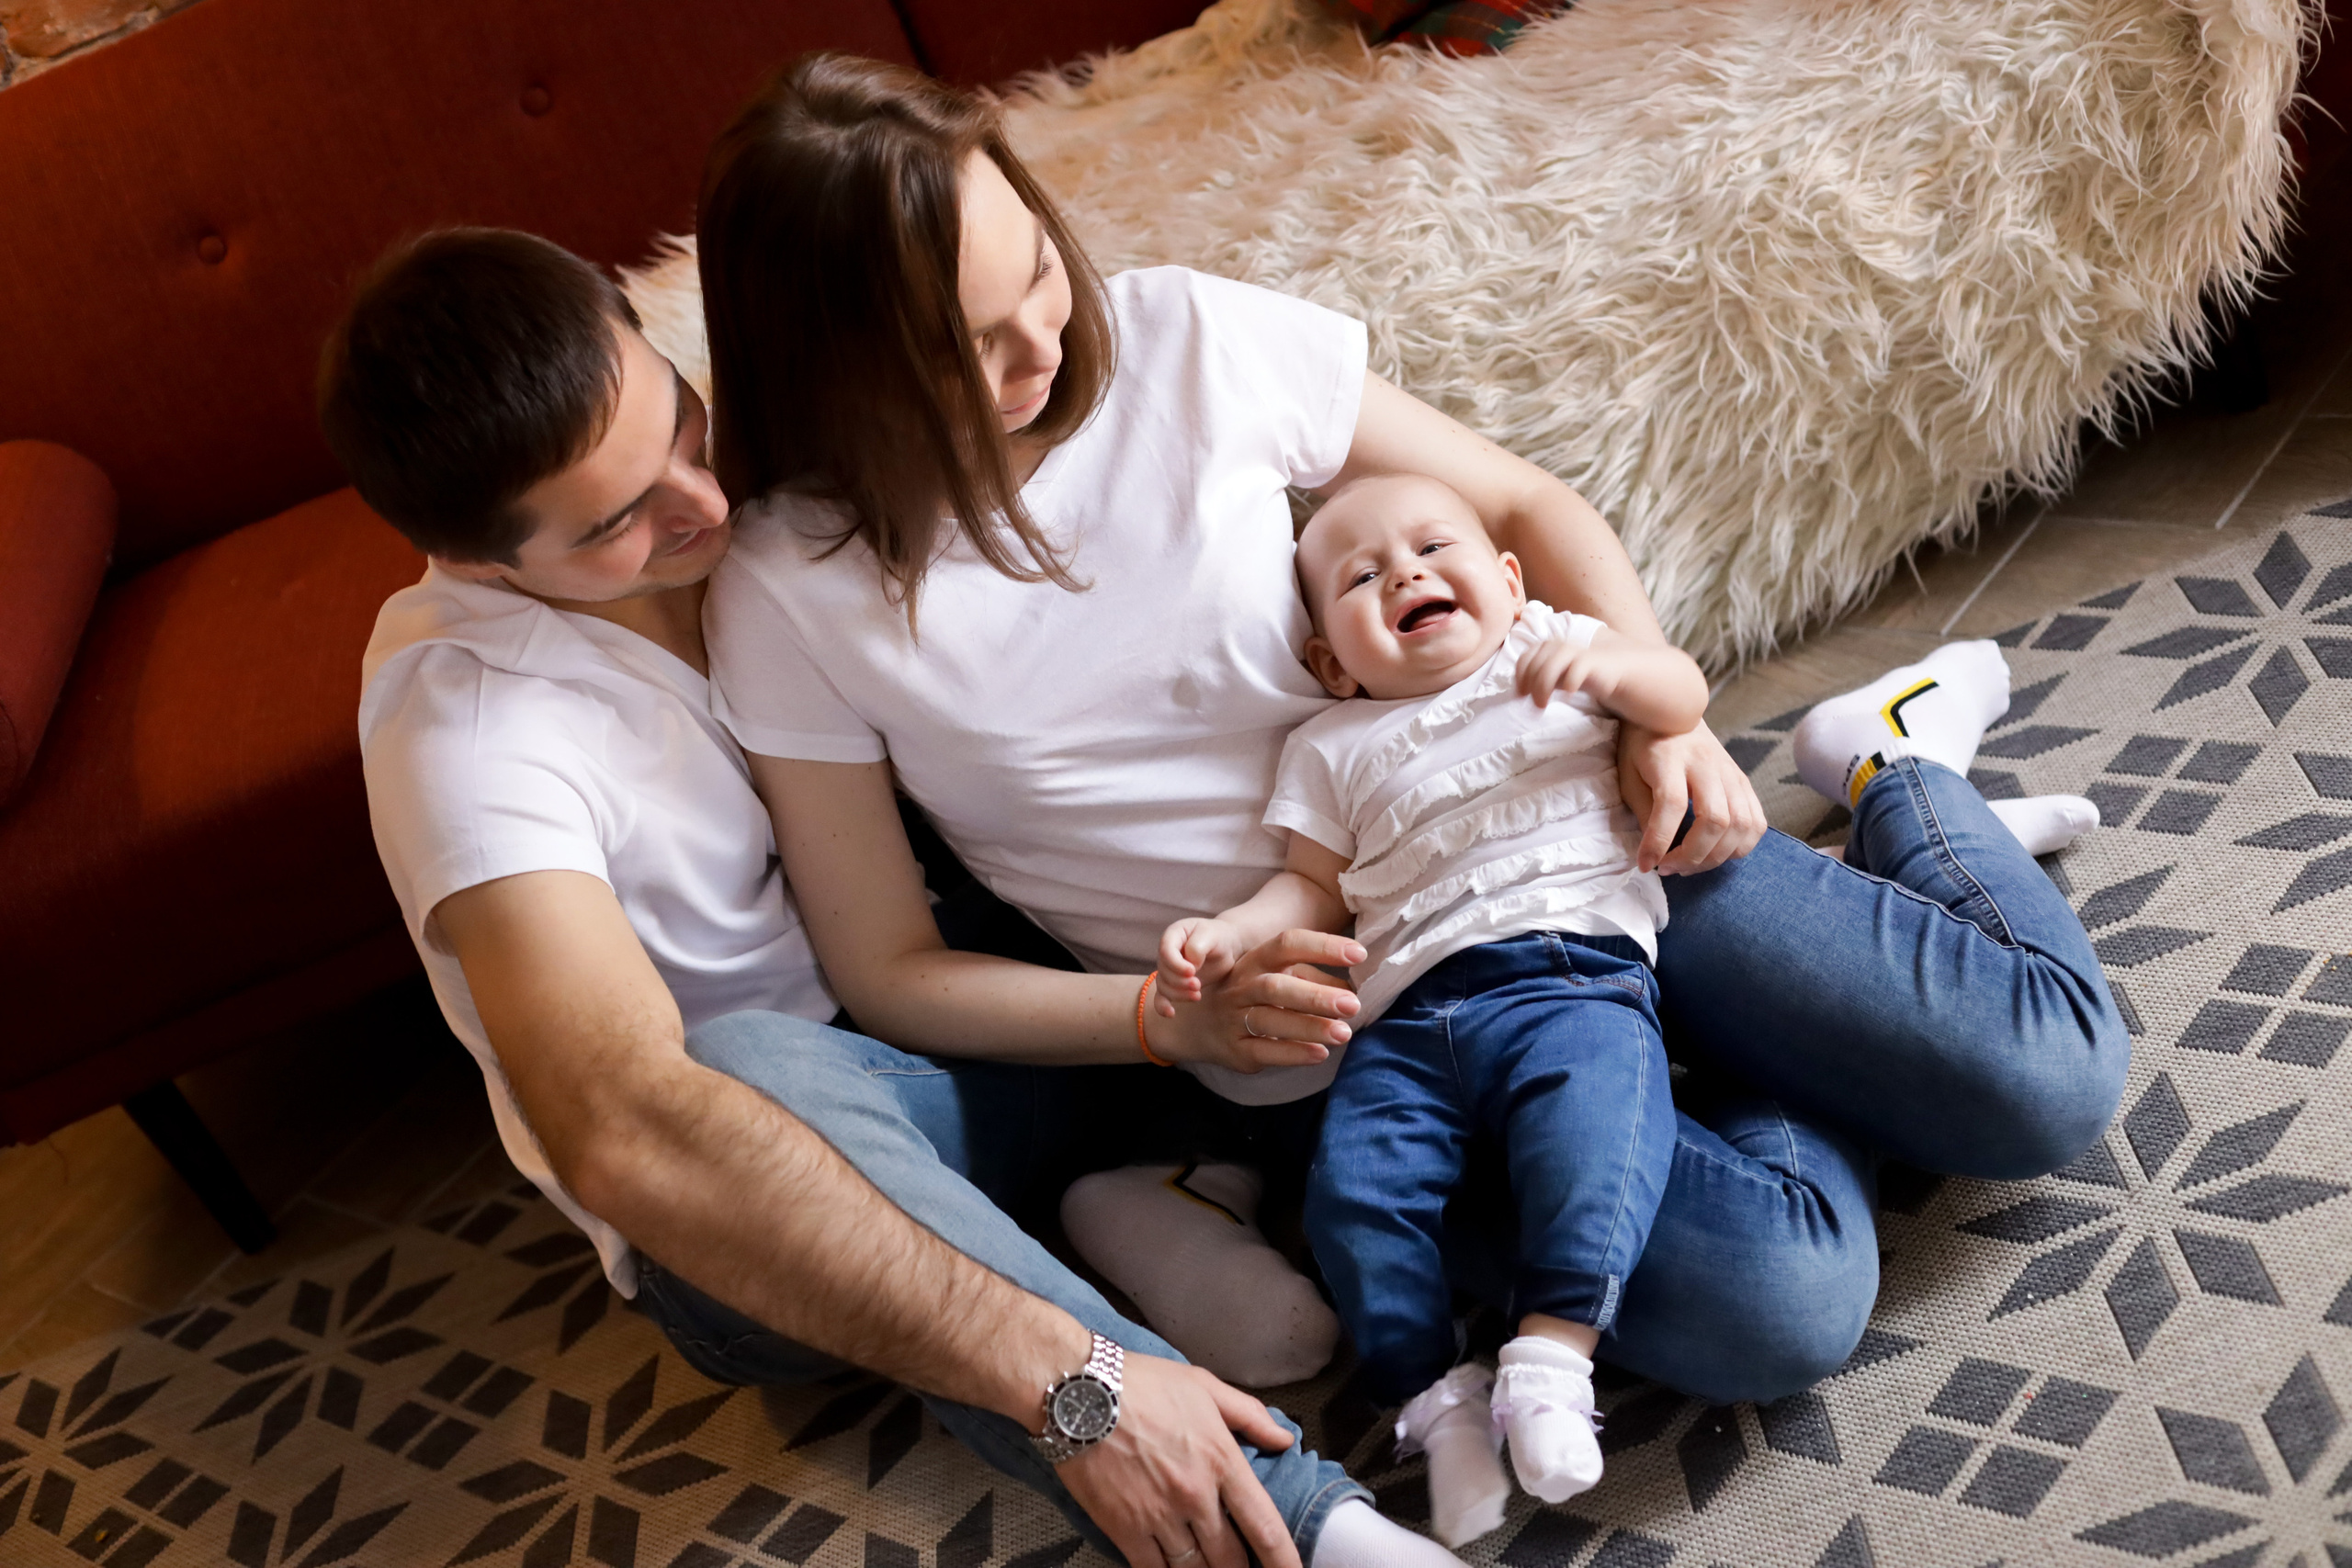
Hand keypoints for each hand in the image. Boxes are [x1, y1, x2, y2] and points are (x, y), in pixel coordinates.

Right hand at [1058, 1355, 1301, 1567]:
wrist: (1079, 1393)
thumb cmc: (1142, 1383)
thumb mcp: (1203, 1386)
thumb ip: (1249, 1415)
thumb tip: (1283, 1439)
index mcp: (1222, 1461)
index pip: (1265, 1526)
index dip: (1285, 1561)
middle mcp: (1196, 1496)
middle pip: (1231, 1559)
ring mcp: (1159, 1517)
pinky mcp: (1124, 1529)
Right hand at [1147, 929, 1362, 1073]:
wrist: (1194, 1025)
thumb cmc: (1249, 996)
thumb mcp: (1275, 977)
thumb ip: (1312, 979)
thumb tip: (1353, 988)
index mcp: (1254, 960)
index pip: (1287, 944)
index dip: (1322, 946)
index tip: (1358, 953)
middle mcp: (1240, 986)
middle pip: (1275, 986)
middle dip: (1316, 996)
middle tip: (1353, 1005)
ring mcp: (1233, 1019)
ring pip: (1269, 1019)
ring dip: (1309, 1027)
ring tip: (1344, 1033)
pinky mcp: (1234, 1050)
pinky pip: (1263, 1051)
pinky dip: (1293, 1053)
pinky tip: (1320, 1053)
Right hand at [1156, 918, 1250, 1003]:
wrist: (1228, 947)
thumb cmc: (1219, 937)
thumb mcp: (1211, 935)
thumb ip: (1197, 947)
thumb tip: (1190, 965)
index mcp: (1173, 935)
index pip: (1165, 951)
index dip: (1176, 964)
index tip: (1192, 971)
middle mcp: (1167, 953)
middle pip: (1164, 971)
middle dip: (1180, 982)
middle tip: (1198, 985)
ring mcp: (1169, 970)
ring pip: (1163, 986)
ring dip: (1178, 994)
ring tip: (1198, 995)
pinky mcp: (1175, 985)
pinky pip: (1162, 997)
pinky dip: (1163, 1006)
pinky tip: (1171, 1014)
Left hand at [1515, 633, 1640, 709]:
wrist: (1612, 672)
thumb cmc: (1579, 675)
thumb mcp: (1554, 676)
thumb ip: (1538, 678)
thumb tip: (1519, 692)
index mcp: (1548, 647)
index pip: (1525, 658)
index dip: (1520, 676)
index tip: (1521, 695)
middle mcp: (1559, 646)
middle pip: (1535, 664)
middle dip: (1530, 686)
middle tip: (1536, 705)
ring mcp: (1575, 652)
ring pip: (1550, 666)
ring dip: (1542, 687)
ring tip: (1543, 705)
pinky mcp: (1590, 661)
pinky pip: (1575, 670)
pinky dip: (1568, 683)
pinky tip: (1567, 696)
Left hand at [1617, 719, 1767, 873]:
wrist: (1674, 709)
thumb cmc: (1643, 745)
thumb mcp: (1629, 774)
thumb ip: (1644, 810)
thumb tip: (1655, 852)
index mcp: (1671, 759)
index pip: (1672, 805)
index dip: (1659, 841)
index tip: (1646, 865)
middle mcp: (1706, 764)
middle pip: (1715, 819)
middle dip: (1693, 855)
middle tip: (1669, 868)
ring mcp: (1730, 772)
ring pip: (1741, 824)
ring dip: (1717, 856)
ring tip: (1690, 865)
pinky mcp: (1743, 780)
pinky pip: (1756, 820)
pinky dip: (1742, 845)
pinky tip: (1718, 853)